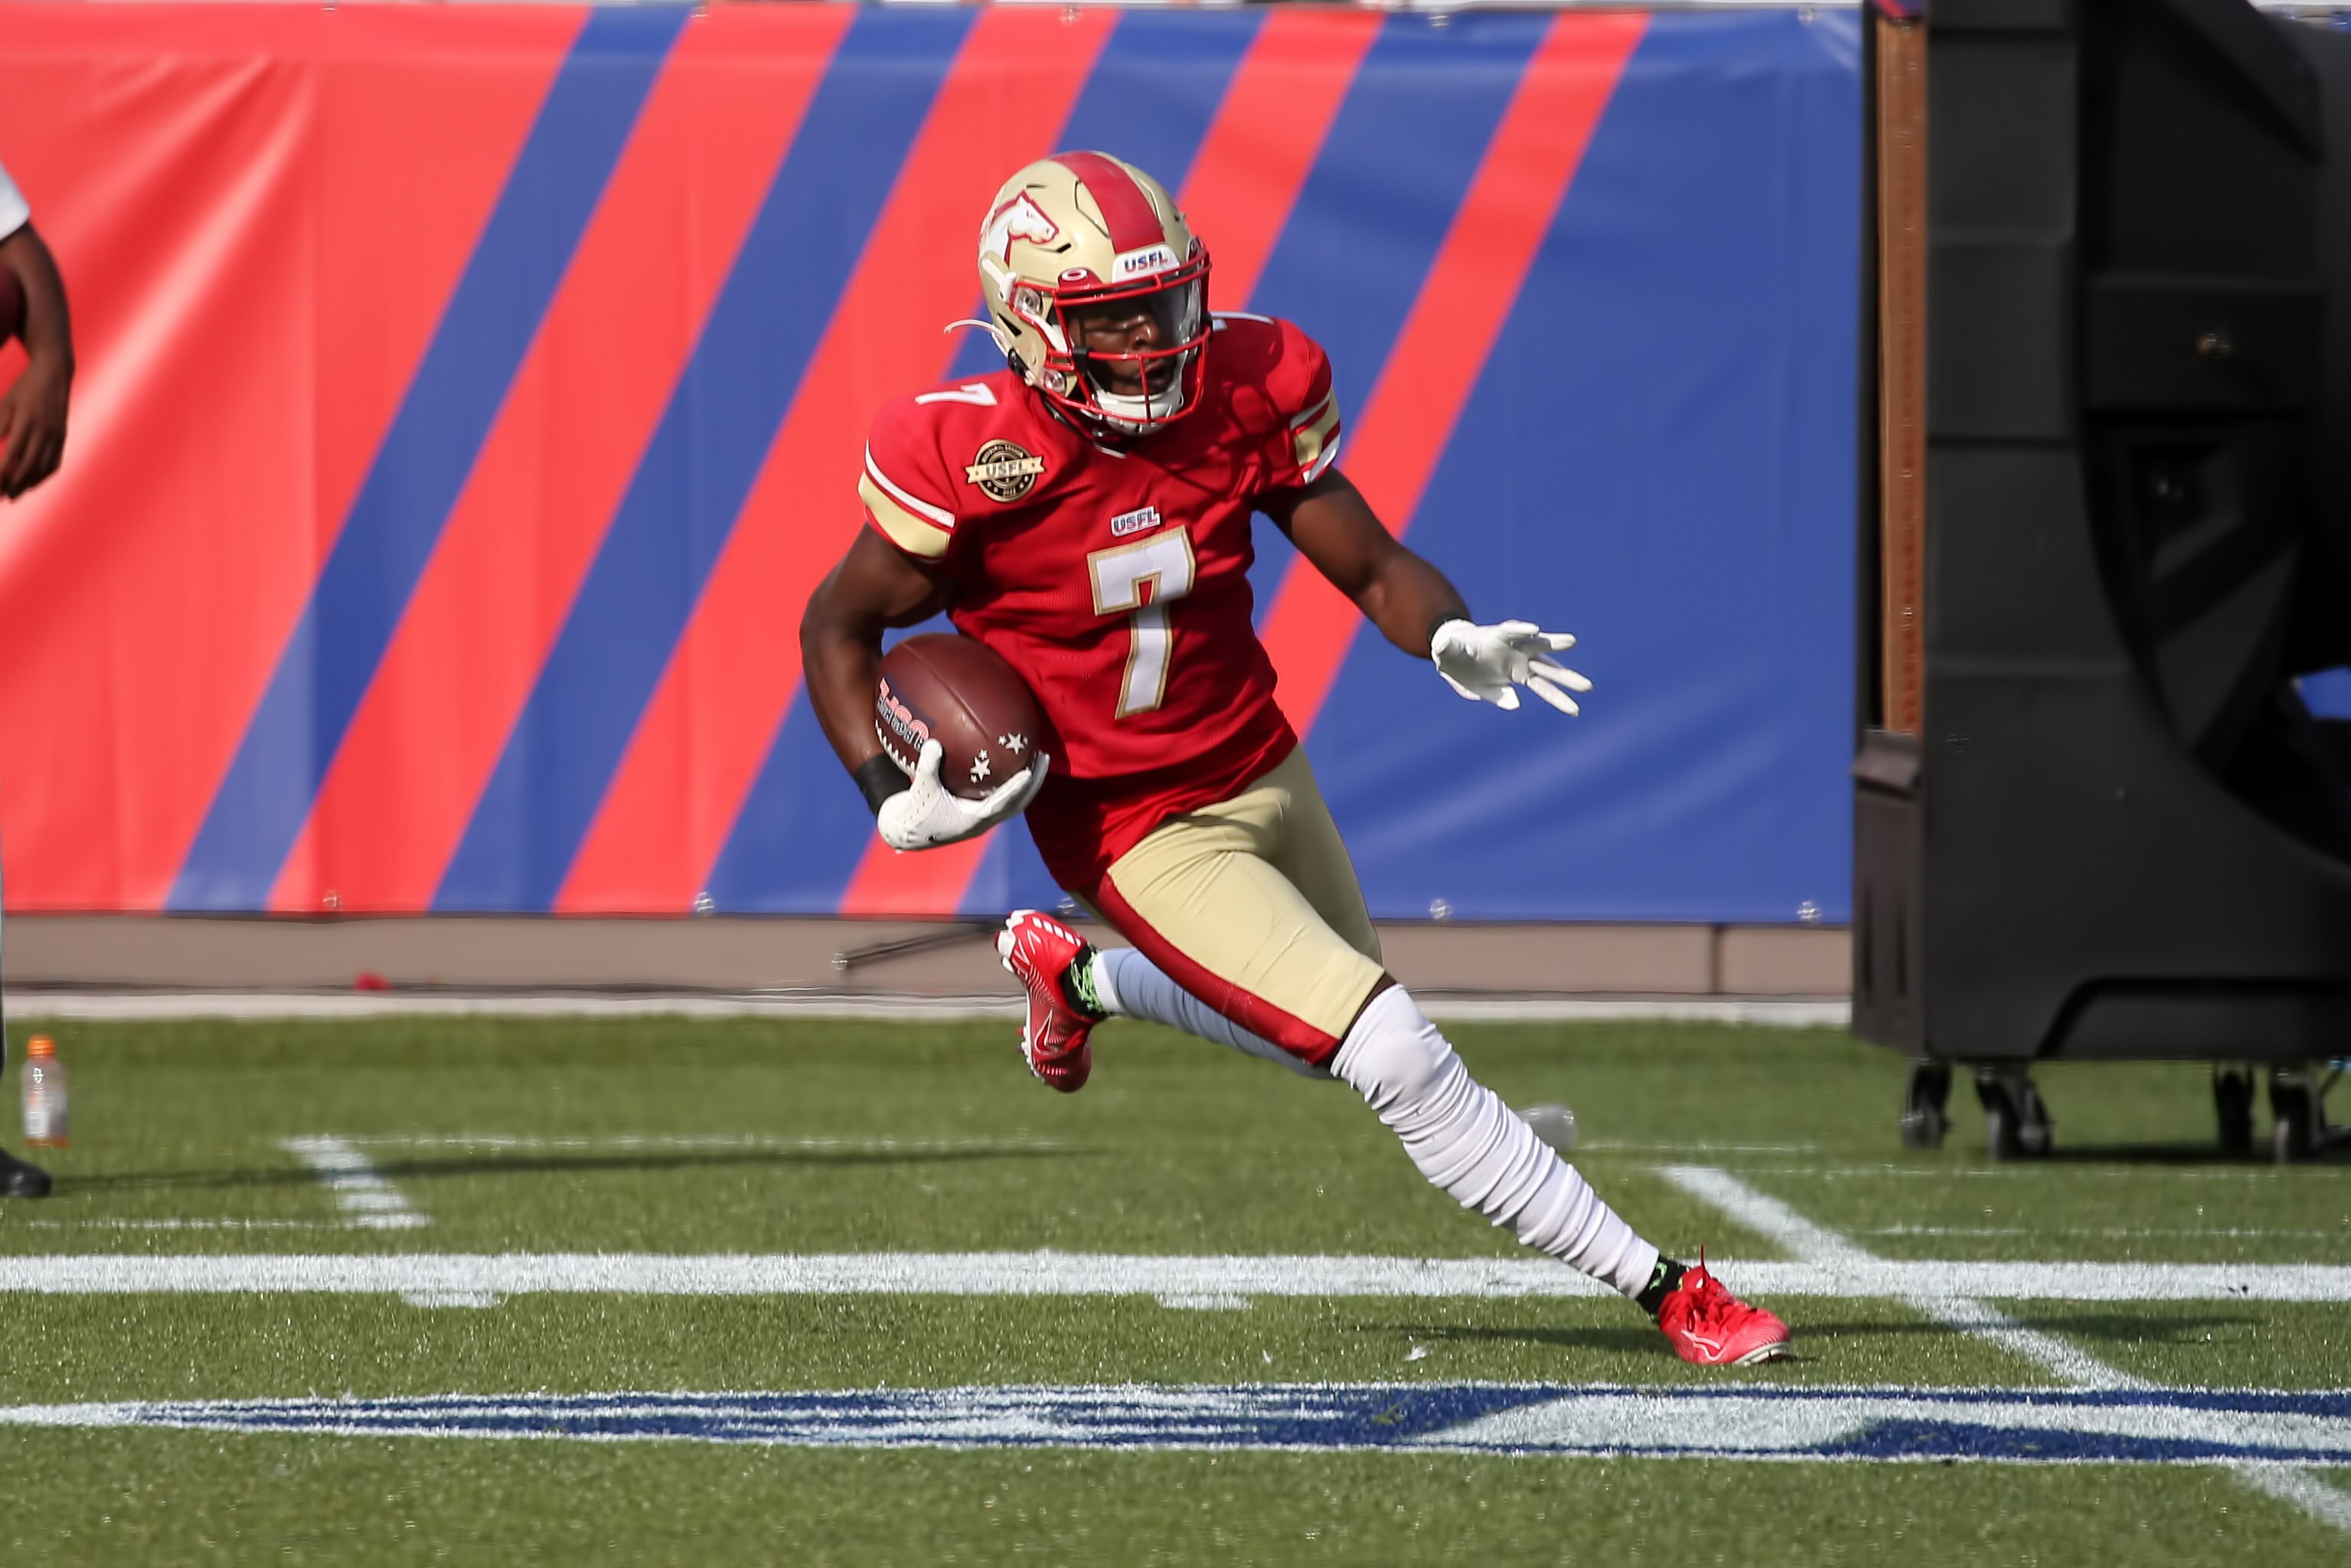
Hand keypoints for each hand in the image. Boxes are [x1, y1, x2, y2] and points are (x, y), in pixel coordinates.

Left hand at [0, 352, 68, 498]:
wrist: (54, 375)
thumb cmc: (24, 389)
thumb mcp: (6, 405)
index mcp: (27, 423)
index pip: (12, 456)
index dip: (1, 473)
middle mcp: (44, 432)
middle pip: (28, 467)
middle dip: (13, 485)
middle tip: (0, 497)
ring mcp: (57, 436)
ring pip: (42, 468)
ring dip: (27, 485)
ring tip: (13, 495)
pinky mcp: (63, 438)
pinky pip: (55, 463)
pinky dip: (43, 477)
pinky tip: (31, 484)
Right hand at [876, 739, 1048, 850]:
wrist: (909, 831)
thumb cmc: (916, 812)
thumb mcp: (921, 788)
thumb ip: (927, 767)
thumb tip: (935, 743)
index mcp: (974, 820)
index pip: (1002, 804)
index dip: (1016, 789)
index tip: (1029, 772)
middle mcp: (984, 821)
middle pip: (1018, 803)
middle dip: (1034, 782)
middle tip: (1044, 757)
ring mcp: (984, 819)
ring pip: (1015, 801)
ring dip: (1029, 783)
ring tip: (1038, 759)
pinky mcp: (980, 813)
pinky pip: (1004, 797)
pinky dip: (1013, 782)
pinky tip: (1015, 763)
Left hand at [1430, 618, 1591, 714]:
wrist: (1454, 657)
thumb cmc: (1452, 651)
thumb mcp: (1446, 652)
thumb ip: (1456, 655)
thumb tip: (1477, 670)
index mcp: (1495, 636)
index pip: (1511, 631)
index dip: (1521, 630)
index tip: (1534, 630)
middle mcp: (1513, 648)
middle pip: (1537, 647)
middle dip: (1554, 644)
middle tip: (1572, 641)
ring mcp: (1520, 662)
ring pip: (1546, 670)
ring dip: (1564, 680)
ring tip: (1587, 687)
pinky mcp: (1520, 676)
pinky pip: (1540, 687)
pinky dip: (1554, 696)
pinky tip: (1570, 707)